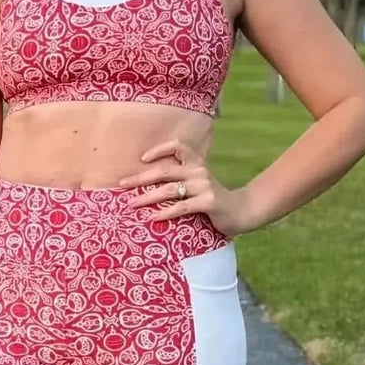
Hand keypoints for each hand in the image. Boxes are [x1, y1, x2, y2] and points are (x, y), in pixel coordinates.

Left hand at [118, 140, 254, 237]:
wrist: (242, 211)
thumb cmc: (214, 199)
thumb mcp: (198, 184)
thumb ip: (181, 180)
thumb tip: (149, 184)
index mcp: (196, 163)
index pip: (177, 147)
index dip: (159, 149)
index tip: (142, 158)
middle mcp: (199, 171)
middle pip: (165, 170)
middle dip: (140, 177)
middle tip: (122, 184)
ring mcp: (204, 186)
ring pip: (169, 189)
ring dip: (147, 197)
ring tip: (131, 204)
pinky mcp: (208, 202)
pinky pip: (181, 207)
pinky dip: (164, 213)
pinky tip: (152, 218)